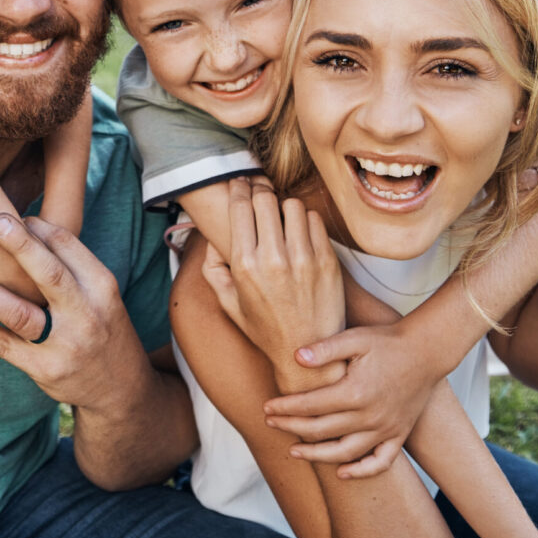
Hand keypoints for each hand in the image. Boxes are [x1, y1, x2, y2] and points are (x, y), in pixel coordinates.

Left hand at [0, 213, 145, 412]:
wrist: (120, 387)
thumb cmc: (102, 325)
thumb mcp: (101, 293)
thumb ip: (71, 265)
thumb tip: (26, 228)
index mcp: (101, 285)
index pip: (67, 246)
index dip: (37, 228)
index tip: (14, 219)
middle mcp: (86, 313)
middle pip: (49, 274)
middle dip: (20, 246)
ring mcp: (65, 344)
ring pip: (20, 314)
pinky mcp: (45, 369)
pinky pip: (6, 346)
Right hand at [202, 179, 344, 378]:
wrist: (306, 355)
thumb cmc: (265, 328)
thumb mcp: (228, 303)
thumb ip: (212, 268)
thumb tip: (210, 238)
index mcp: (245, 265)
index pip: (241, 206)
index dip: (239, 188)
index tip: (241, 183)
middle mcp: (273, 259)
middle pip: (265, 198)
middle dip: (260, 190)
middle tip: (260, 190)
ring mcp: (303, 259)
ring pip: (292, 205)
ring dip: (285, 207)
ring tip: (282, 218)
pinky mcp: (327, 261)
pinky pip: (315, 220)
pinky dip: (306, 221)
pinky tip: (301, 232)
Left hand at [262, 321, 438, 476]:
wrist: (426, 350)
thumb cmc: (387, 341)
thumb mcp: (354, 338)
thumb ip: (325, 349)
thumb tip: (296, 357)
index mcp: (354, 392)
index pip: (310, 405)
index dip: (285, 407)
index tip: (267, 407)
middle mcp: (369, 416)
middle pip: (321, 430)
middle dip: (291, 428)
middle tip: (270, 423)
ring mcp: (385, 429)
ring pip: (344, 452)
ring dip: (316, 455)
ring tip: (294, 451)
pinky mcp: (398, 435)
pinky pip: (379, 462)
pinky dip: (360, 472)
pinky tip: (342, 473)